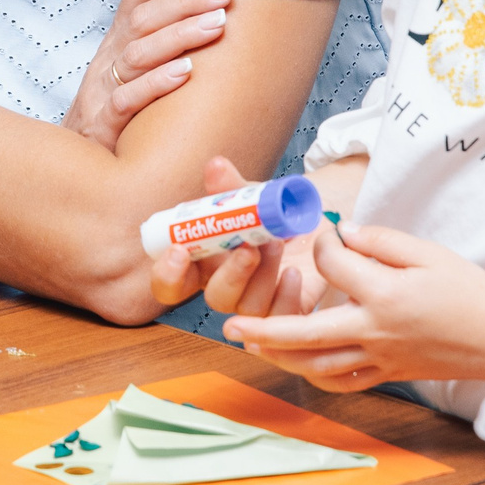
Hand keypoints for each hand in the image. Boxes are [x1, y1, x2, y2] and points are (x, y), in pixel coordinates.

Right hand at [61, 0, 234, 152]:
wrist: (74, 166)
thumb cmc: (118, 112)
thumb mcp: (135, 69)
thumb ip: (165, 39)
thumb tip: (219, 9)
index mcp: (119, 38)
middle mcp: (110, 57)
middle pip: (144, 17)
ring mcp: (103, 89)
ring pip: (139, 53)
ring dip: (179, 35)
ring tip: (217, 23)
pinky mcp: (103, 125)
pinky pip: (128, 100)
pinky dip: (156, 84)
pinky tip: (186, 73)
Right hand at [148, 156, 331, 315]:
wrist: (317, 222)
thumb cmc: (273, 213)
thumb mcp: (252, 196)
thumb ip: (231, 187)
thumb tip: (216, 166)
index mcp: (206, 262)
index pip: (171, 285)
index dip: (167, 276)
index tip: (178, 251)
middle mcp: (228, 286)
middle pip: (215, 299)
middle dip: (230, 275)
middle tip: (247, 249)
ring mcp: (258, 302)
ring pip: (250, 308)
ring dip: (262, 277)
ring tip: (278, 244)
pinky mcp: (290, 311)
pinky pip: (282, 318)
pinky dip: (286, 297)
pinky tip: (295, 273)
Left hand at [221, 222, 484, 392]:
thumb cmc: (470, 291)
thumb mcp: (428, 252)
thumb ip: (380, 240)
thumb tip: (343, 233)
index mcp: (384, 294)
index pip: (332, 265)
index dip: (323, 242)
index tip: (327, 232)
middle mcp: (375, 331)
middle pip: (306, 333)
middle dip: (264, 329)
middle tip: (231, 326)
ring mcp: (380, 358)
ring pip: (318, 366)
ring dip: (282, 357)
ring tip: (255, 346)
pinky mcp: (390, 374)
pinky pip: (344, 381)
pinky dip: (318, 376)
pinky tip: (303, 366)